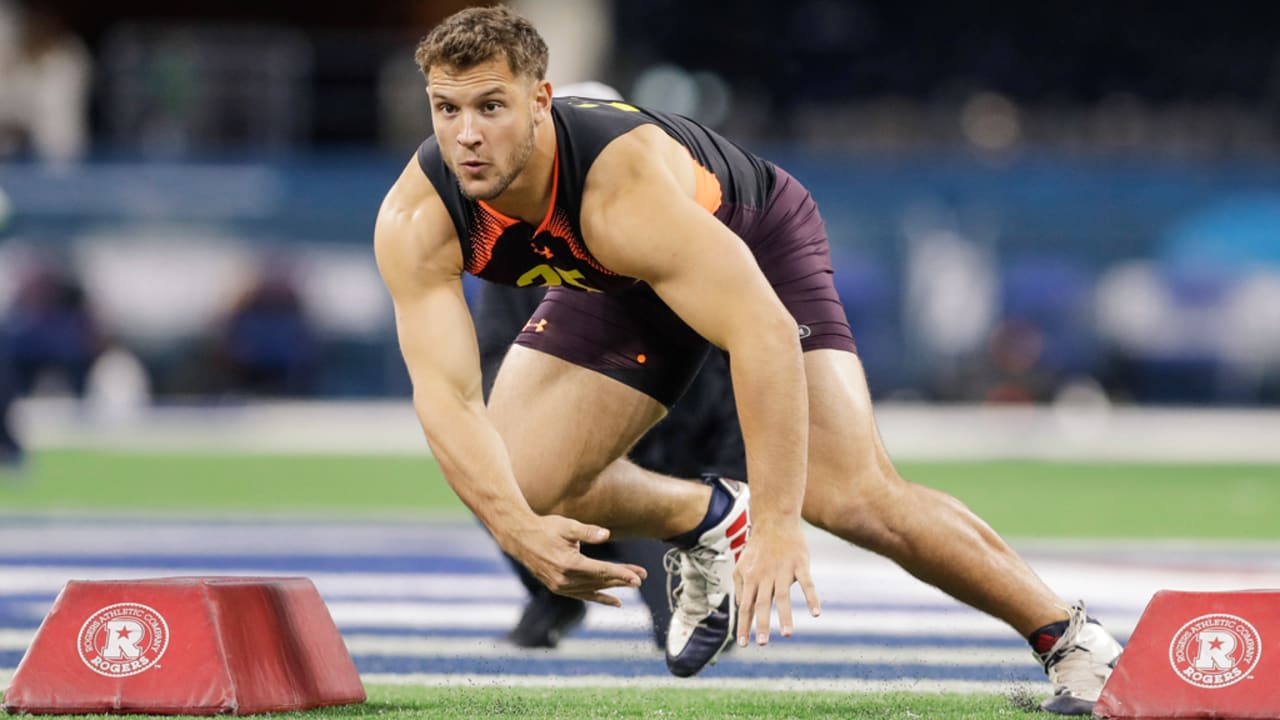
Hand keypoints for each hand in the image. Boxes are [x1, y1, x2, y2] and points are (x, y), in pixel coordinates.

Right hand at [506, 514, 647, 606]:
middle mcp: (565, 579)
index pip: (602, 571)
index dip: (622, 574)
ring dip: (614, 587)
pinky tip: (615, 601)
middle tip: (642, 577)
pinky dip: (599, 597)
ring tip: (633, 584)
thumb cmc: (546, 528)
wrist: (520, 538)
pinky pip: (583, 595)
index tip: (639, 577)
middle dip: (623, 579)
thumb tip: (606, 535)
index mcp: (569, 564)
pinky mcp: (558, 588)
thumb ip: (587, 532)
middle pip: (601, 581)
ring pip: (594, 589)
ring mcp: (561, 586)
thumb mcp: (567, 526)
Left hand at [733, 524, 820, 645]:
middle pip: (762, 603)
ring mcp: (783, 570)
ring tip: (786, 634)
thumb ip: (740, 587)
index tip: (743, 644)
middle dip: (761, 624)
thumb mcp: (742, 566)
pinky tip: (816, 613)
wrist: (774, 521)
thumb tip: (742, 608)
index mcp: (750, 579)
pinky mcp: (799, 564)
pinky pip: (806, 583)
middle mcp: (765, 576)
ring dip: (784, 615)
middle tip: (762, 643)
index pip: (745, 606)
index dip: (744, 625)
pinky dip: (811, 598)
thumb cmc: (758, 547)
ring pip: (782, 596)